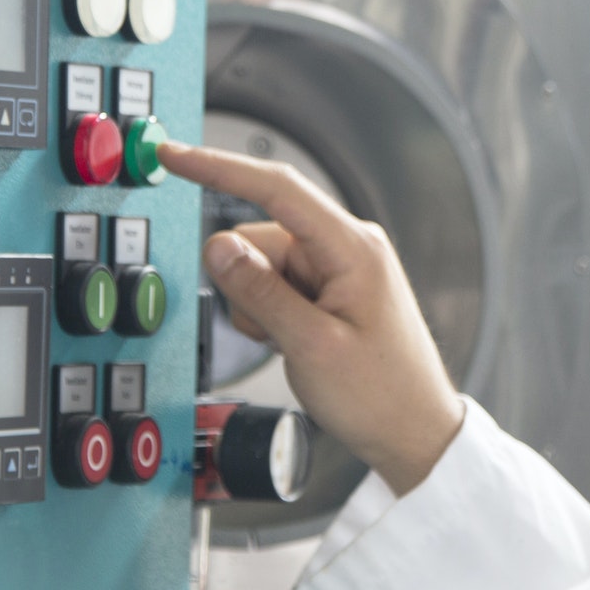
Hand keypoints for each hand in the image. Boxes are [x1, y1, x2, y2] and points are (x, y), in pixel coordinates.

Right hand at [157, 140, 466, 494]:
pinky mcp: (331, 288)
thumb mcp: (312, 347)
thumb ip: (260, 292)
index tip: (174, 156)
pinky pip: (277, 285)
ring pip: (262, 265)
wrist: (415, 433)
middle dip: (249, 284)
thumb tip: (218, 246)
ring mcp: (339, 267)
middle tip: (276, 333)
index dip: (218, 168)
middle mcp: (347, 245)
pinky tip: (297, 342)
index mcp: (353, 246)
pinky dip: (272, 314)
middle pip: (260, 237)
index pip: (277, 188)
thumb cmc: (382, 395)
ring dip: (261, 306)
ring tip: (295, 343)